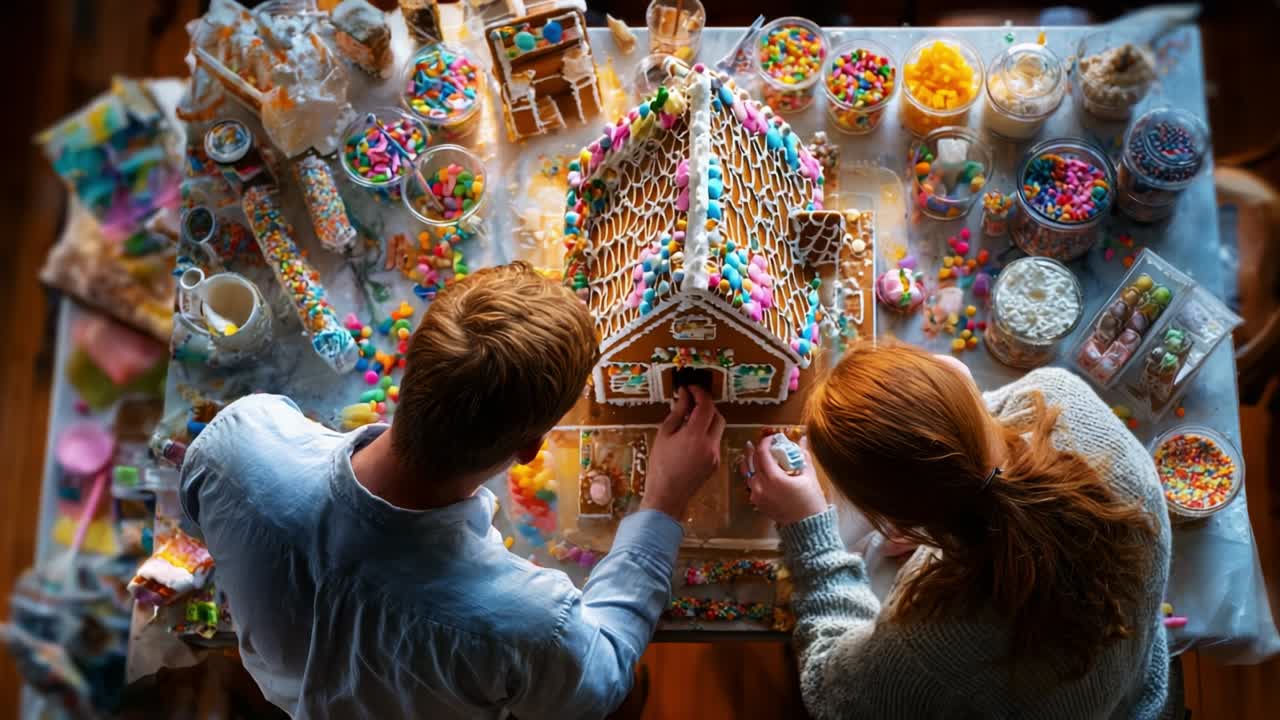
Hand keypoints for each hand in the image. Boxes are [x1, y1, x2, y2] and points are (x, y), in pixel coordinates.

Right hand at [642, 386, 725, 517]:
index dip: (700, 393)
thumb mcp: (664, 434)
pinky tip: (691, 436)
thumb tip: (684, 395)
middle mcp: (710, 444)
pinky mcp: (716, 463)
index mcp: (695, 435)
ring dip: (708, 419)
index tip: (690, 388)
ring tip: (690, 419)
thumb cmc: (660, 466)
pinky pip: (715, 441)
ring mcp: (715, 454)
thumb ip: (677, 412)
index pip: (706, 405)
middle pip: (717, 415)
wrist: (667, 495)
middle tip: (692, 401)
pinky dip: (707, 434)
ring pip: (718, 428)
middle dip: (706, 405)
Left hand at [746, 435, 826, 525]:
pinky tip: (757, 473)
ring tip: (750, 456)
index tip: (771, 438)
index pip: (763, 453)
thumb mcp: (809, 476)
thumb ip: (802, 455)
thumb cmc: (811, 501)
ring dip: (749, 463)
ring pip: (748, 474)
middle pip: (752, 462)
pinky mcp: (758, 503)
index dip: (765, 442)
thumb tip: (802, 439)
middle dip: (754, 450)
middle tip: (755, 443)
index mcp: (774, 478)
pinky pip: (751, 485)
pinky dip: (753, 476)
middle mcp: (761, 486)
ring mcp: (757, 495)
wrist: (807, 527)